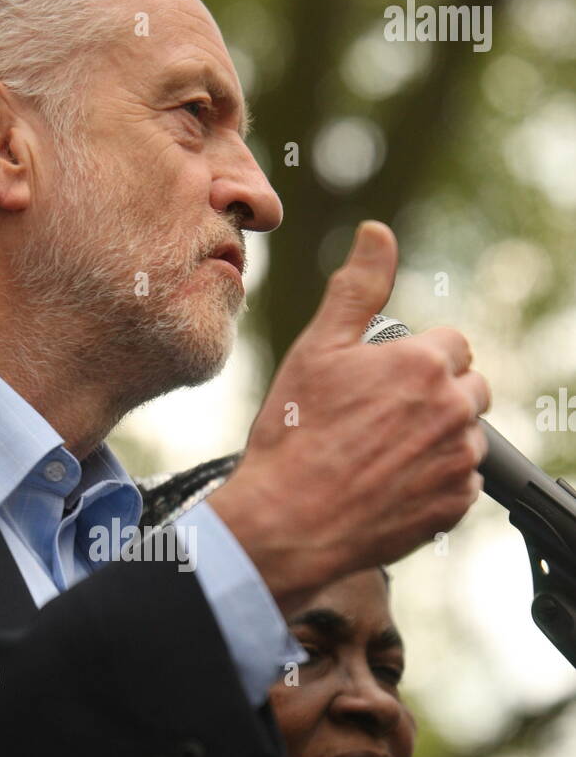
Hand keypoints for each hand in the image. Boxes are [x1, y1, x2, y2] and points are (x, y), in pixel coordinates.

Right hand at [208, 220, 489, 615]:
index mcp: (423, 364)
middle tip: (381, 420)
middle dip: (436, 396)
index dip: (416, 360)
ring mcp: (457, 461)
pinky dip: (436, 482)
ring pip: (466, 436)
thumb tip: (378, 233)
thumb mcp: (317, 350)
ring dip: (437, 439)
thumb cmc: (293, 437)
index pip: (452, 344)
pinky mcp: (454, 506)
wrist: (287, 523)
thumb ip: (358, 288)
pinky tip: (391, 485)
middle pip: (469, 388)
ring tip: (381, 455)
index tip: (384, 383)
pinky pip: (462, 483)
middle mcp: (451, 409)